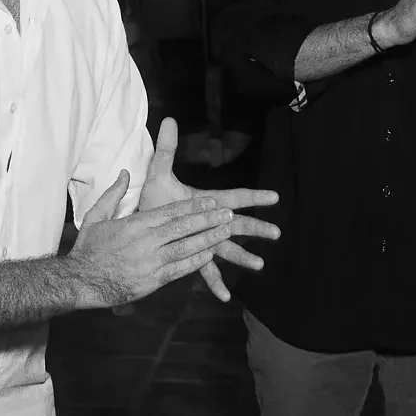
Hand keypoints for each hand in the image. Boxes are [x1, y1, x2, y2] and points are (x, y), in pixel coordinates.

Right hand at [66, 173, 244, 308]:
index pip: (170, 212)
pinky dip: (197, 261)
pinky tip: (211, 254)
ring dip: (209, 240)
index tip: (211, 201)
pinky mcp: (154, 280)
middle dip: (208, 220)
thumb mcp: (95, 216)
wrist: (82, 281)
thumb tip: (125, 171)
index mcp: (135, 224)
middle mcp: (146, 242)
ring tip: (227, 232)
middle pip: (183, 228)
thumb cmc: (89, 248)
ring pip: (187, 248)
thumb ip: (113, 194)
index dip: (193, 206)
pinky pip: (181, 269)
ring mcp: (152, 262)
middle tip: (228, 214)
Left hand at [137, 118, 280, 306]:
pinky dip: (215, 282)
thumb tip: (169, 119)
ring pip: (227, 248)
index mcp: (206, 201)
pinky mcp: (192, 253)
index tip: (274, 196)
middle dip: (256, 228)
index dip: (253, 196)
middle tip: (276, 233)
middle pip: (237, 224)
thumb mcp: (159, 172)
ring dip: (243, 256)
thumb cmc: (154, 197)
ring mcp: (203, 239)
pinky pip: (205, 269)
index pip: (234, 197)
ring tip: (259, 264)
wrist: (139, 219)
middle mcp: (209, 222)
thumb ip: (166, 148)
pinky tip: (225, 296)